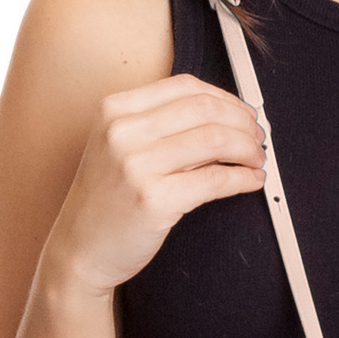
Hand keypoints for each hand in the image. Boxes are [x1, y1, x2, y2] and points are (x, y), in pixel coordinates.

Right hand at [43, 73, 266, 294]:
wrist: (79, 250)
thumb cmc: (105, 203)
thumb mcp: (120, 150)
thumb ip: (161, 130)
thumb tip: (224, 120)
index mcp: (115, 110)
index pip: (185, 87)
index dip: (226, 99)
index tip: (244, 115)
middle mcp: (123, 131)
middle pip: (205, 109)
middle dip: (243, 124)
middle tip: (258, 140)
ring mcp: (136, 165)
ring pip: (215, 140)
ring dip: (247, 150)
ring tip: (256, 161)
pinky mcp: (154, 200)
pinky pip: (214, 181)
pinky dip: (241, 179)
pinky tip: (250, 182)